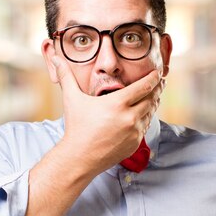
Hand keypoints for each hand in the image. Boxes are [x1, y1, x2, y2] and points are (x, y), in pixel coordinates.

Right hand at [52, 56, 164, 173]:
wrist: (79, 157)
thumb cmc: (76, 127)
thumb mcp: (72, 99)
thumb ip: (66, 77)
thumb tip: (55, 58)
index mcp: (117, 103)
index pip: (144, 86)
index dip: (153, 78)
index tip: (157, 73)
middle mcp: (129, 117)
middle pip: (151, 99)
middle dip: (157, 89)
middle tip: (160, 82)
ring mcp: (134, 132)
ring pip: (150, 114)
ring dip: (153, 104)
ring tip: (154, 96)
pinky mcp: (135, 144)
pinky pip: (145, 128)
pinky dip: (145, 119)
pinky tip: (143, 114)